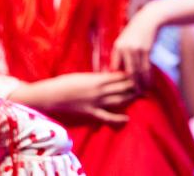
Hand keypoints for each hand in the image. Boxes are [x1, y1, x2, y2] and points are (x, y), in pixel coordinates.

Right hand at [15, 72, 137, 123]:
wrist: (47, 97)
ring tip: (141, 97)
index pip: (120, 76)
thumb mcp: (81, 77)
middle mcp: (99, 89)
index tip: (140, 75)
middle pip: (124, 87)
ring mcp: (96, 103)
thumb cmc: (62, 85)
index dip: (132, 76)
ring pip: (120, 100)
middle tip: (146, 86)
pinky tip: (127, 118)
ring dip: (131, 98)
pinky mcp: (90, 115)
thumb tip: (105, 78)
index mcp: (96, 78)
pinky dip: (119, 119)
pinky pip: (109, 118)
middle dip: (136, 86)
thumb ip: (94, 78)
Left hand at [111, 1, 162, 88]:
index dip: (117, 80)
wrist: (150, 19)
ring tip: (142, 92)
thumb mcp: (125, 39)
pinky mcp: (146, 50)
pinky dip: (148, 76)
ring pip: (138, 71)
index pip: (115, 68)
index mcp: (117, 46)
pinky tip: (149, 82)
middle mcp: (125, 48)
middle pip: (127, 72)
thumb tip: (116, 70)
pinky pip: (147, 67)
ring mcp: (136, 49)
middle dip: (131, 85)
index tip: (118, 90)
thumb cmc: (136, 30)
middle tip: (132, 95)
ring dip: (141, 83)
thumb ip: (121, 53)